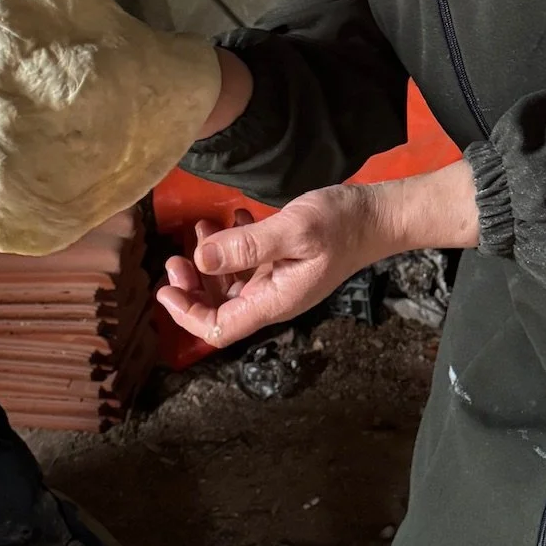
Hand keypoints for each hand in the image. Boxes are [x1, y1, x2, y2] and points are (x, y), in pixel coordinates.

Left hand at [156, 186, 385, 348]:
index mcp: (274, 301)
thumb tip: (201, 260)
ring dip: (209, 263)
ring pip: (230, 285)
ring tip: (198, 228)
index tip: (166, 290)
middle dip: (192, 287)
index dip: (187, 315)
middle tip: (176, 257)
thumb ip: (247, 246)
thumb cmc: (341, 224)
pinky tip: (232, 219)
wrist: (380, 217)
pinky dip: (231, 247)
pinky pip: (247, 265)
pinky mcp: (284, 264)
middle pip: (219, 309)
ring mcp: (278, 282)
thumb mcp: (294, 230)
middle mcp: (273, 298)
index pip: (219, 328)